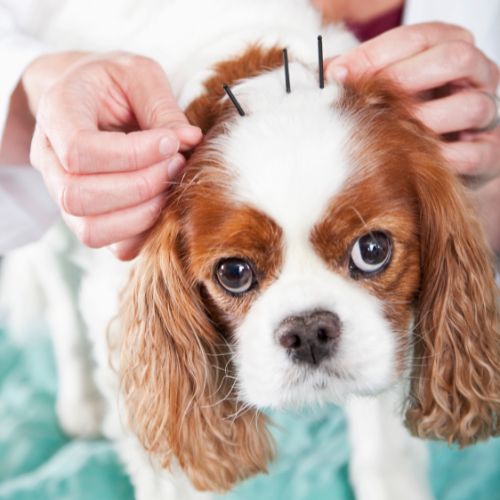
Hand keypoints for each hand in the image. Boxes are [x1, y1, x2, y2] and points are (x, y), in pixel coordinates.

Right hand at [24, 52, 201, 259]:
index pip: (80, 150)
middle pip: (78, 197)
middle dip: (140, 186)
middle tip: (176, 164)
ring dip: (143, 214)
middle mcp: (50, 161)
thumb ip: (162, 107)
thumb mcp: (138, 76)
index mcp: (57, 114)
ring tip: (172, 185)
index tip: (172, 143)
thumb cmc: (113, 84)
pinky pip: (112, 246)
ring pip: (91, 230)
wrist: (88, 100)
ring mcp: (65, 195)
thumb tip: (190, 140)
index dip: (133, 154)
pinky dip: (143, 234)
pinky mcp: (90, 218)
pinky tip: (163, 205)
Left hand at [326, 22, 499, 250]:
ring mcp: (488, 113)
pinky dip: (446, 158)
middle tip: (373, 99)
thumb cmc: (411, 118)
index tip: (339, 75)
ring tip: (395, 133)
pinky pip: (477, 152)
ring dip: (426, 122)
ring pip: (471, 106)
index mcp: (450, 48)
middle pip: (456, 59)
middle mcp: (477, 75)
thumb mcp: (388, 89)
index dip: (376, 55)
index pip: (418, 37)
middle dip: (407, 77)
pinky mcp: (491, 152)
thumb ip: (363, 76)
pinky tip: (417, 161)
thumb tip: (328, 73)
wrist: (444, 161)